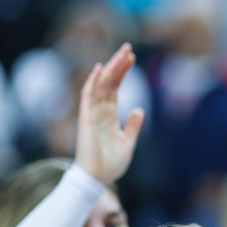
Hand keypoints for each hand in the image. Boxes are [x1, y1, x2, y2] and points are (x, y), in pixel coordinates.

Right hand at [73, 44, 145, 186]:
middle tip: (128, 47)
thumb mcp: (127, 143)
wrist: (97, 179)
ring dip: (110, 69)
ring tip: (122, 53)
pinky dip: (93, 83)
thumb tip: (140, 110)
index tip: (131, 58)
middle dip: (118, 65)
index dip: (122, 72)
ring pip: (101, 85)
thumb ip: (132, 126)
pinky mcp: (87, 120)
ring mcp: (92, 114)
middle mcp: (99, 111)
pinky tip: (98, 69)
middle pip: (109, 82)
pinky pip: (88, 97)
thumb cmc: (110, 164)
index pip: (115, 88)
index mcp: (109, 116)